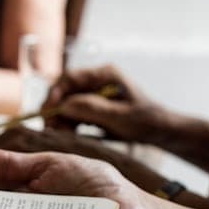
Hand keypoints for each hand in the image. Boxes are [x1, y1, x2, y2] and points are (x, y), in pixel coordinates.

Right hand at [43, 65, 167, 142]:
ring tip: (59, 134)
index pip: (71, 78)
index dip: (56, 93)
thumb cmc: (146, 121)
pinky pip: (72, 113)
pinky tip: (67, 134)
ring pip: (65, 103)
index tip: (48, 111)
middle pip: (64, 90)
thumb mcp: (121, 117)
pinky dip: (67, 124)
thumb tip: (64, 106)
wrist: (160, 131)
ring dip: (59, 118)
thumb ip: (93, 109)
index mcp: (104, 74)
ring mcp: (93, 93)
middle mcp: (95, 80)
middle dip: (55, 108)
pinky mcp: (92, 106)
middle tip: (49, 126)